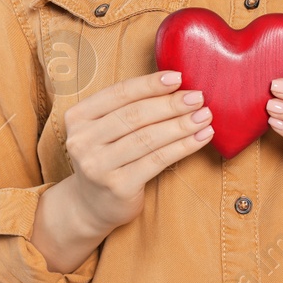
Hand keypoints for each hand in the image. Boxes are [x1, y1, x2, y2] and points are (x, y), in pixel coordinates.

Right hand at [61, 70, 211, 233]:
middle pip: (135, 115)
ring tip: (205, 116)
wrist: (90, 206)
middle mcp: (82, 140)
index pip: (119, 93)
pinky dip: (183, 147)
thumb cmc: (107, 157)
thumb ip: (127, 108)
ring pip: (148, 138)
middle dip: (171, 104)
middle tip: (198, 97)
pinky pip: (157, 160)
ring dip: (181, 125)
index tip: (179, 77)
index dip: (150, 84)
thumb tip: (176, 85)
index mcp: (78, 117)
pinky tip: (201, 138)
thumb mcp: (105, 129)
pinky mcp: (118, 186)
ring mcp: (98, 165)